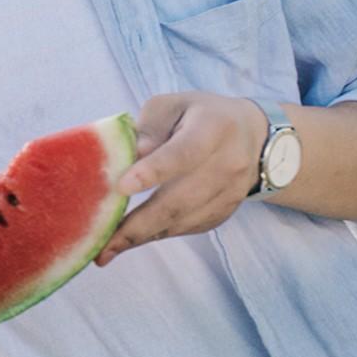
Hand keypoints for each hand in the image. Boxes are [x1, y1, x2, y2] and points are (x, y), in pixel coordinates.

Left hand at [97, 92, 268, 266]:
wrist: (254, 137)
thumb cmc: (200, 116)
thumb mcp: (173, 106)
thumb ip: (148, 128)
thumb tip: (128, 158)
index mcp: (212, 129)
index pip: (182, 153)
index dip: (153, 171)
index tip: (122, 187)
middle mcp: (227, 163)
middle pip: (180, 200)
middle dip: (137, 224)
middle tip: (102, 243)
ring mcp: (229, 192)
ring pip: (181, 221)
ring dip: (141, 237)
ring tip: (106, 250)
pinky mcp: (224, 212)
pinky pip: (187, 228)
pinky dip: (156, 235)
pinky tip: (130, 240)